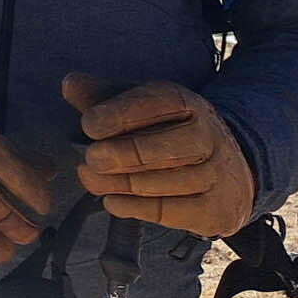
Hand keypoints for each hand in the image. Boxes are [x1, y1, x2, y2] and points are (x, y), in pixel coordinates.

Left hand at [62, 73, 256, 237]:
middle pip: (164, 148)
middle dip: (121, 154)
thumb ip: (103, 95)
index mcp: (188, 103)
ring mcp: (218, 176)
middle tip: (91, 159)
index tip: (88, 124)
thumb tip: (69, 84)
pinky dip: (135, 208)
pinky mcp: (217, 210)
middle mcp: (209, 136)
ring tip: (90, 179)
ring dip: (120, 184)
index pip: (157, 102)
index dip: (120, 114)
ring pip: (165, 183)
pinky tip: (111, 201)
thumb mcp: (138, 106)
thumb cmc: (166, 130)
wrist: (227, 168)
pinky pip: (172, 212)